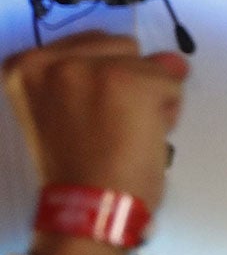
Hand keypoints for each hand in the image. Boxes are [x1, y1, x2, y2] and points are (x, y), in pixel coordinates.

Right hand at [6, 32, 187, 254]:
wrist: (89, 207)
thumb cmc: (80, 170)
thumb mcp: (73, 113)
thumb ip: (106, 79)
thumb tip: (173, 59)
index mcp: (25, 66)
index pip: (89, 47)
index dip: (105, 80)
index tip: (95, 115)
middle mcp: (50, 58)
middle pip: (121, 47)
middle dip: (131, 82)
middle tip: (116, 128)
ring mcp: (89, 66)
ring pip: (150, 64)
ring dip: (153, 96)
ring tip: (130, 132)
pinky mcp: (126, 79)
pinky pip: (172, 82)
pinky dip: (170, 110)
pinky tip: (147, 137)